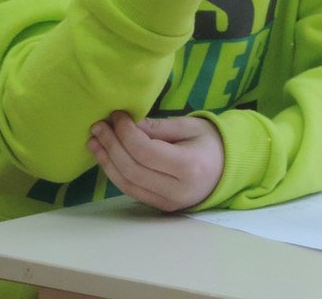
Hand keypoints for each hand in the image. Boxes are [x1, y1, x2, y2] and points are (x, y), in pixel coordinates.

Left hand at [87, 111, 223, 211]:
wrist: (227, 169)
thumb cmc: (210, 142)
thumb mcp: (189, 126)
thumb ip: (157, 128)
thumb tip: (127, 124)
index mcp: (188, 167)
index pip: (145, 152)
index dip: (125, 133)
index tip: (116, 115)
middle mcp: (177, 190)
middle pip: (132, 169)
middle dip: (111, 146)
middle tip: (98, 125)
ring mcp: (168, 203)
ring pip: (127, 184)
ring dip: (107, 161)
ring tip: (94, 141)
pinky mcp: (160, 207)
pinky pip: (131, 191)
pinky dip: (115, 173)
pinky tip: (106, 156)